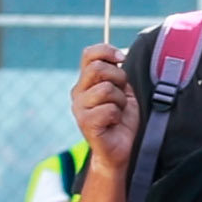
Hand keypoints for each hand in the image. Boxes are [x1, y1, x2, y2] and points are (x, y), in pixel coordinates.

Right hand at [72, 43, 139, 169]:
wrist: (119, 150)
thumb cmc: (121, 121)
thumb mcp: (122, 91)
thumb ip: (118, 73)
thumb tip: (120, 54)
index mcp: (85, 82)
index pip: (89, 54)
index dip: (107, 51)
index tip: (121, 58)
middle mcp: (78, 92)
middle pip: (98, 68)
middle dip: (119, 78)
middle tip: (122, 94)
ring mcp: (79, 108)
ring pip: (107, 89)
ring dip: (121, 101)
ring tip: (118, 112)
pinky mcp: (85, 123)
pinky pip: (109, 109)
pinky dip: (118, 116)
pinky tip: (114, 123)